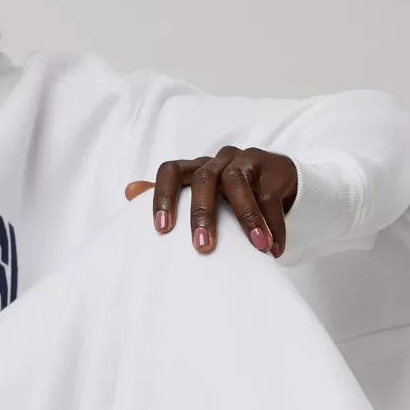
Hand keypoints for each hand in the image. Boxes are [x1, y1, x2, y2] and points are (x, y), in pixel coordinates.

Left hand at [124, 146, 297, 255]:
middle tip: (202, 247)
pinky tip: (274, 250)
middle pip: (204, 179)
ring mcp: (247, 161)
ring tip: (256, 247)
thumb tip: (129, 190)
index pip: (170, 171)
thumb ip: (168, 194)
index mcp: (196, 167)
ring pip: (238, 183)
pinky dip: (272, 225)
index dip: (162, 196)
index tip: (161, 228)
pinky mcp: (274, 169)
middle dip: (202, 214)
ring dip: (246, 218)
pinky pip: (270, 197)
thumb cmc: (231, 194)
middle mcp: (219, 160)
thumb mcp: (201, 195)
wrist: (280, 180)